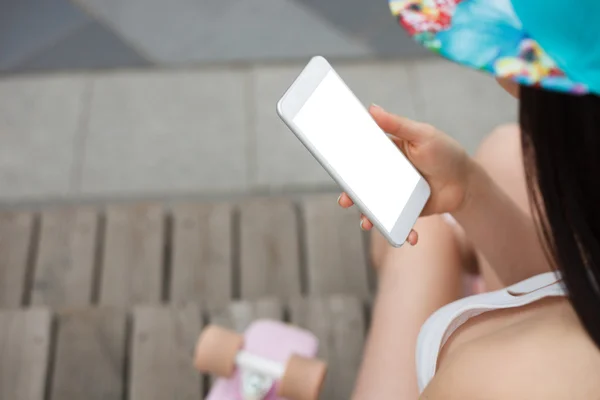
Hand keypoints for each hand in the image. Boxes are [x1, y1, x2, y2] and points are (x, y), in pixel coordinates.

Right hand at [338, 104, 472, 244]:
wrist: (466, 183)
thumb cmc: (445, 152)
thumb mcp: (422, 134)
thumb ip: (397, 124)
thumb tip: (371, 108)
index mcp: (386, 154)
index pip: (360, 158)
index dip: (346, 165)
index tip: (336, 170)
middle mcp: (387, 175)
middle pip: (362, 186)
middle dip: (351, 196)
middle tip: (345, 201)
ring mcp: (395, 195)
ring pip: (374, 207)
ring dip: (368, 217)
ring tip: (367, 223)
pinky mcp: (406, 212)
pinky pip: (397, 223)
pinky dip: (401, 233)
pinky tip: (408, 238)